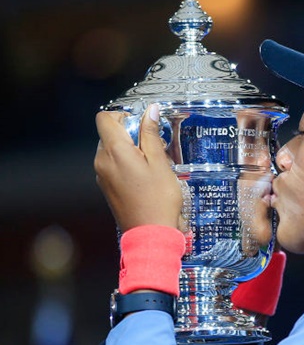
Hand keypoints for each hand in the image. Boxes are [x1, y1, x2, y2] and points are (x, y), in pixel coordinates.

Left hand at [94, 104, 183, 231]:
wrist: (151, 233)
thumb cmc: (158, 200)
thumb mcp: (160, 163)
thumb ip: (151, 134)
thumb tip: (150, 111)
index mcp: (114, 151)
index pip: (105, 118)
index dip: (123, 116)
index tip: (142, 126)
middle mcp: (102, 161)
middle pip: (109, 134)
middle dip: (130, 135)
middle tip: (153, 149)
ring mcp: (102, 176)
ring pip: (111, 151)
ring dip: (129, 151)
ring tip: (151, 167)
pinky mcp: (106, 187)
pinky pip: (113, 166)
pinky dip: (126, 165)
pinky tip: (144, 179)